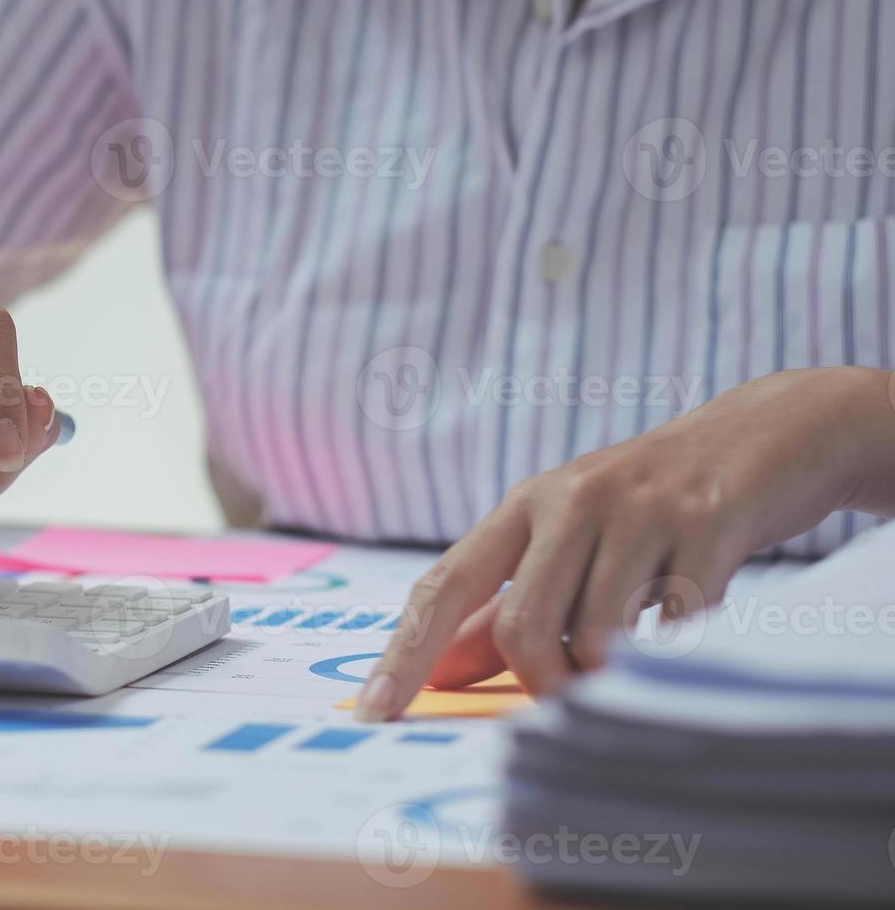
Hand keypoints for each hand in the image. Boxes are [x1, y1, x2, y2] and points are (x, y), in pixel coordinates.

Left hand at [357, 367, 894, 720]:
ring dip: (608, 675)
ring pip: (595, 634)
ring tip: (633, 660)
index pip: (443, 587)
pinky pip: (676, 623)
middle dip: (540, 684)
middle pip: (520, 625)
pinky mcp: (710, 522)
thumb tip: (442, 672)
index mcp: (523, 507)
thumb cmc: (653, 506)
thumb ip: (504, 606)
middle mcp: (571, 500)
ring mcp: (641, 509)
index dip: (405, 654)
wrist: (771, 433)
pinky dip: (672, 654)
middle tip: (567, 700)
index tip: (373, 712)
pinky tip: (685, 638)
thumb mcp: (569, 542)